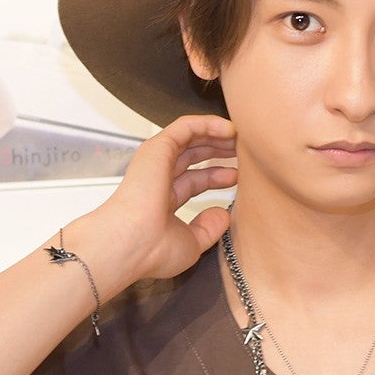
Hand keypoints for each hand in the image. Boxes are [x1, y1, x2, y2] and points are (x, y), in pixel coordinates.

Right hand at [100, 114, 237, 282]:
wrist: (131, 244)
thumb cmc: (153, 251)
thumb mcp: (192, 243)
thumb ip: (208, 228)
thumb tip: (223, 214)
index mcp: (161, 200)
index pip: (193, 181)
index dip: (217, 177)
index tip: (238, 177)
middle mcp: (157, 178)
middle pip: (192, 156)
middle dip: (217, 151)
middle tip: (243, 150)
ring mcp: (156, 162)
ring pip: (189, 137)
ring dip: (215, 134)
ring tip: (240, 136)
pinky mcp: (157, 147)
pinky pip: (186, 126)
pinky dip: (208, 123)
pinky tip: (230, 128)